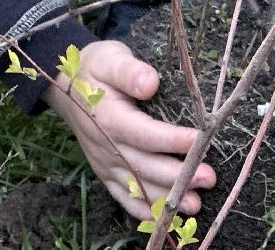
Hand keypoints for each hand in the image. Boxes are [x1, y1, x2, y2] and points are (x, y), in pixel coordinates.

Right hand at [43, 39, 215, 219]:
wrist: (66, 87)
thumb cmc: (95, 69)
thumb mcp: (110, 58)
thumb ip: (129, 70)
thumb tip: (151, 82)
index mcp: (108, 118)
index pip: (144, 133)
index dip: (172, 140)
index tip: (200, 139)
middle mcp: (106, 146)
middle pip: (144, 166)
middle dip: (177, 176)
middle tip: (208, 177)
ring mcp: (105, 163)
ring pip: (137, 188)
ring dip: (167, 198)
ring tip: (196, 203)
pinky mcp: (105, 173)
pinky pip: (124, 198)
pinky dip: (144, 211)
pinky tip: (167, 216)